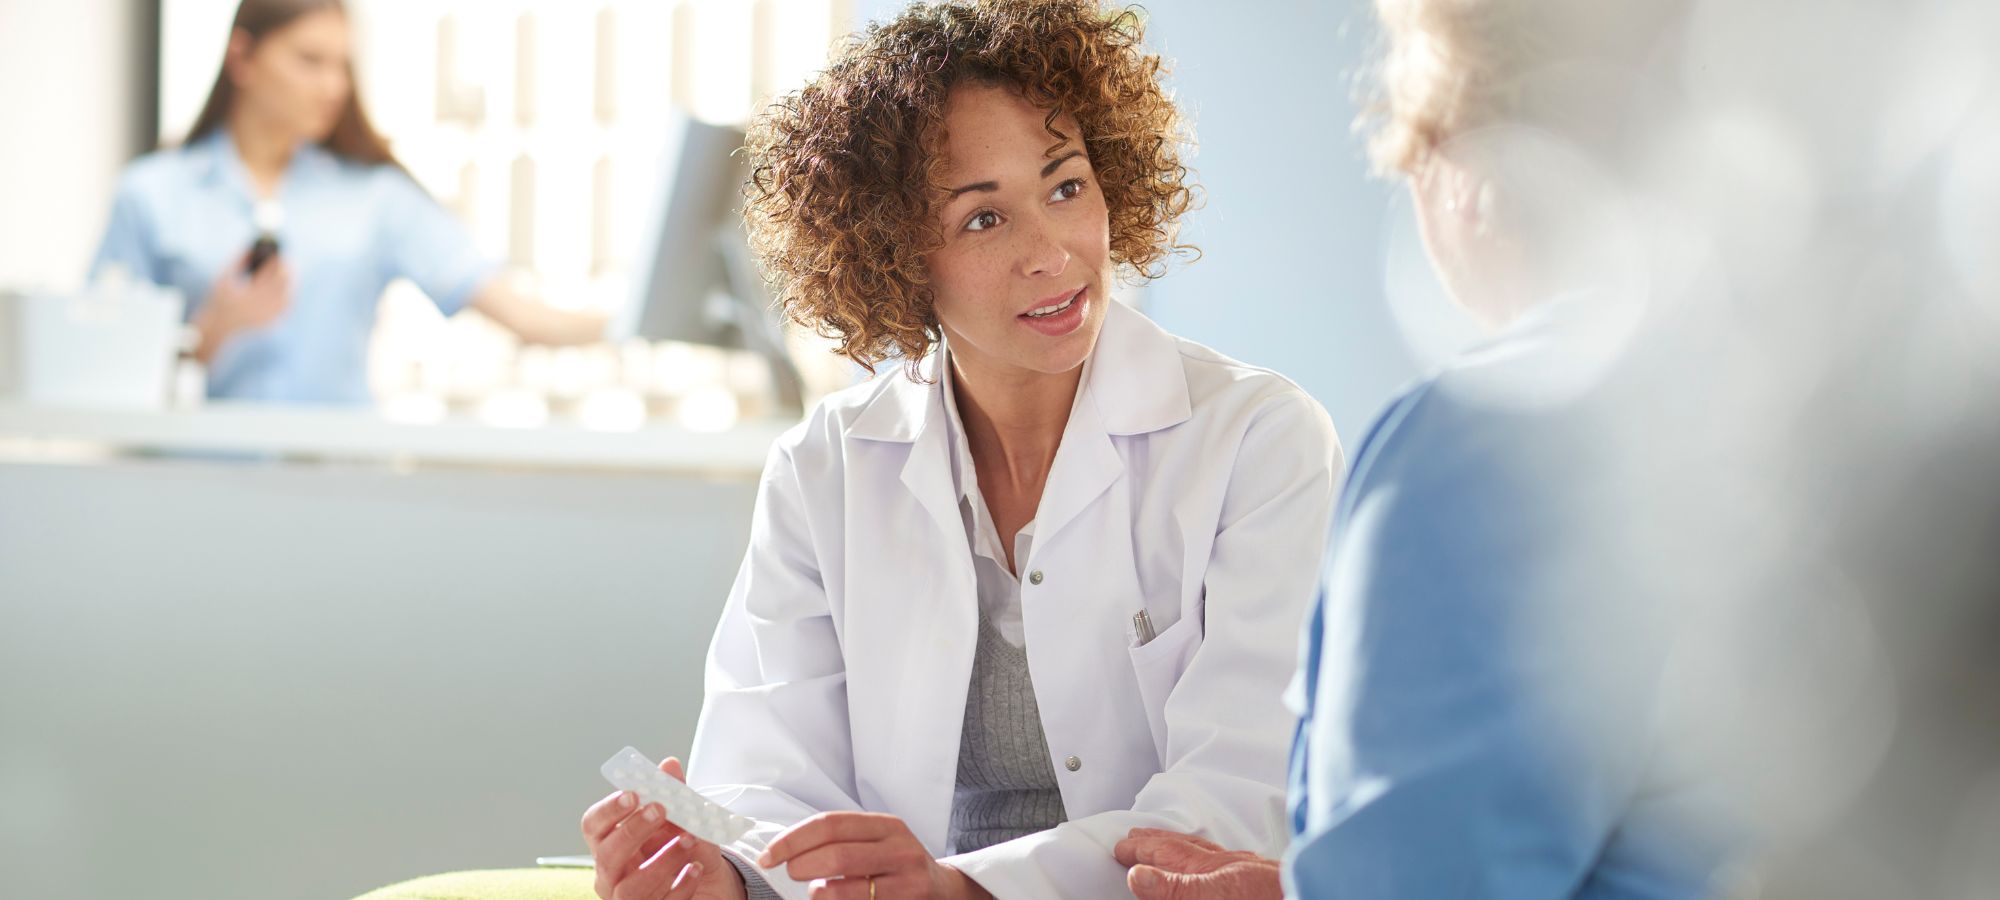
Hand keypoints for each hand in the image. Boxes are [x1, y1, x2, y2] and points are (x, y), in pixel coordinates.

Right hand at [192, 254, 289, 363]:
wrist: (220, 325)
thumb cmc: (221, 297)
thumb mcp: (225, 277)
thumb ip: (238, 261)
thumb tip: (253, 246)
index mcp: (247, 295)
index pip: (267, 275)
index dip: (275, 263)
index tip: (279, 254)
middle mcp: (259, 307)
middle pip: (280, 285)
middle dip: (286, 272)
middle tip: (289, 262)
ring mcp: (267, 316)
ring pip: (287, 297)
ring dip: (290, 283)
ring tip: (290, 272)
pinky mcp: (271, 322)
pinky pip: (285, 308)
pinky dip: (288, 296)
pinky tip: (289, 287)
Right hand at [581, 756, 747, 899]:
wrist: (709, 885)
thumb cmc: (681, 848)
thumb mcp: (682, 819)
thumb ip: (674, 794)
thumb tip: (669, 765)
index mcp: (609, 843)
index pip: (592, 826)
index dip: (609, 810)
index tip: (633, 793)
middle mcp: (610, 874)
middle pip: (607, 856)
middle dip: (633, 831)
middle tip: (661, 810)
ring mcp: (628, 899)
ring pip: (631, 888)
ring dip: (662, 861)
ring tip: (689, 841)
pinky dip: (680, 887)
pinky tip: (697, 868)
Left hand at [758, 811, 989, 899]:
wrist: (943, 891)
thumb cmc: (896, 865)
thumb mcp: (877, 842)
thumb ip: (842, 840)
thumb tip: (786, 847)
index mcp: (887, 825)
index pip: (830, 824)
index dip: (793, 839)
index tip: (770, 855)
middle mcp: (900, 848)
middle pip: (837, 853)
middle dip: (802, 864)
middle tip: (790, 873)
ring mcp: (907, 880)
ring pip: (849, 887)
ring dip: (819, 892)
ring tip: (813, 891)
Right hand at [1113, 828, 1281, 899]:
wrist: (1317, 891)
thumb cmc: (1271, 896)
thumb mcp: (1214, 893)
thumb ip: (1177, 888)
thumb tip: (1139, 876)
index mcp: (1208, 866)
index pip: (1165, 852)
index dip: (1141, 849)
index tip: (1122, 847)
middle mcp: (1226, 863)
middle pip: (1184, 846)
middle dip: (1158, 841)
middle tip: (1138, 836)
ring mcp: (1246, 870)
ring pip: (1207, 853)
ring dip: (1185, 848)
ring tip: (1173, 846)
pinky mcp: (1262, 879)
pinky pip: (1228, 862)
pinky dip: (1214, 860)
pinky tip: (1222, 868)